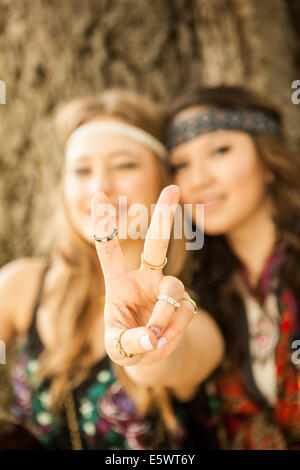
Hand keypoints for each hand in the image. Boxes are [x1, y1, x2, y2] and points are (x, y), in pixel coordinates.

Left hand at [91, 185, 195, 365]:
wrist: (152, 354)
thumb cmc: (127, 342)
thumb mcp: (117, 346)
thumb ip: (130, 340)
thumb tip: (153, 336)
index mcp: (119, 282)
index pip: (108, 250)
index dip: (104, 225)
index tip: (98, 195)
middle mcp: (145, 279)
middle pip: (156, 243)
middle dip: (164, 216)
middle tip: (173, 188)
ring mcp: (167, 290)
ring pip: (174, 290)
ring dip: (164, 317)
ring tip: (154, 339)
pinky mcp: (185, 303)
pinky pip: (184, 313)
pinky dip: (173, 333)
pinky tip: (163, 341)